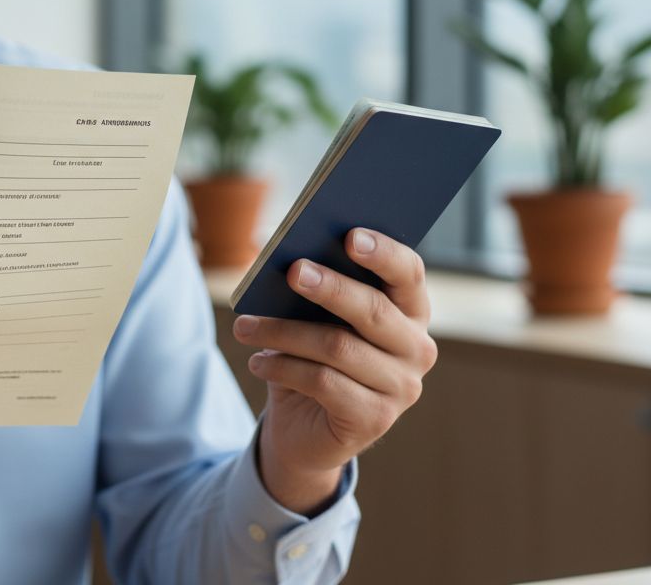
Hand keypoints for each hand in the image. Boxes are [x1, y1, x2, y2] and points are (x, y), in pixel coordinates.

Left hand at [233, 228, 436, 512]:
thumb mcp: (313, 314)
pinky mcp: (376, 420)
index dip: (383, 253)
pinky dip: (283, 367)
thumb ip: (316, 284)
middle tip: (291, 271)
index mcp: (409, 308)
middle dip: (329, 287)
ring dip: (284, 332)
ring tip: (244, 326)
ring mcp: (402, 387)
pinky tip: (257, 360)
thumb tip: (291, 259)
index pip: (408, 272)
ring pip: (338, 347)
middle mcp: (416, 347)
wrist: (305, 424)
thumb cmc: (311, 350)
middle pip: (373, 309)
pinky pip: (323, 383)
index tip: (350, 235)